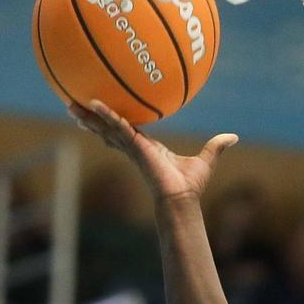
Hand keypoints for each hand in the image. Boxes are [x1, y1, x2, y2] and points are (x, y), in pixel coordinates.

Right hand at [69, 100, 237, 200]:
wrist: (182, 199)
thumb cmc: (191, 186)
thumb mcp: (206, 160)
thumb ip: (216, 147)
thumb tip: (234, 138)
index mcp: (147, 148)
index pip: (126, 130)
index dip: (113, 121)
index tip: (101, 111)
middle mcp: (136, 147)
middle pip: (109, 128)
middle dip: (92, 118)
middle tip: (73, 104)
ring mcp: (133, 148)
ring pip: (108, 127)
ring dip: (90, 116)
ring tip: (70, 104)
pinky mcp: (136, 149)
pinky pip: (119, 128)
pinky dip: (108, 117)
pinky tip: (95, 105)